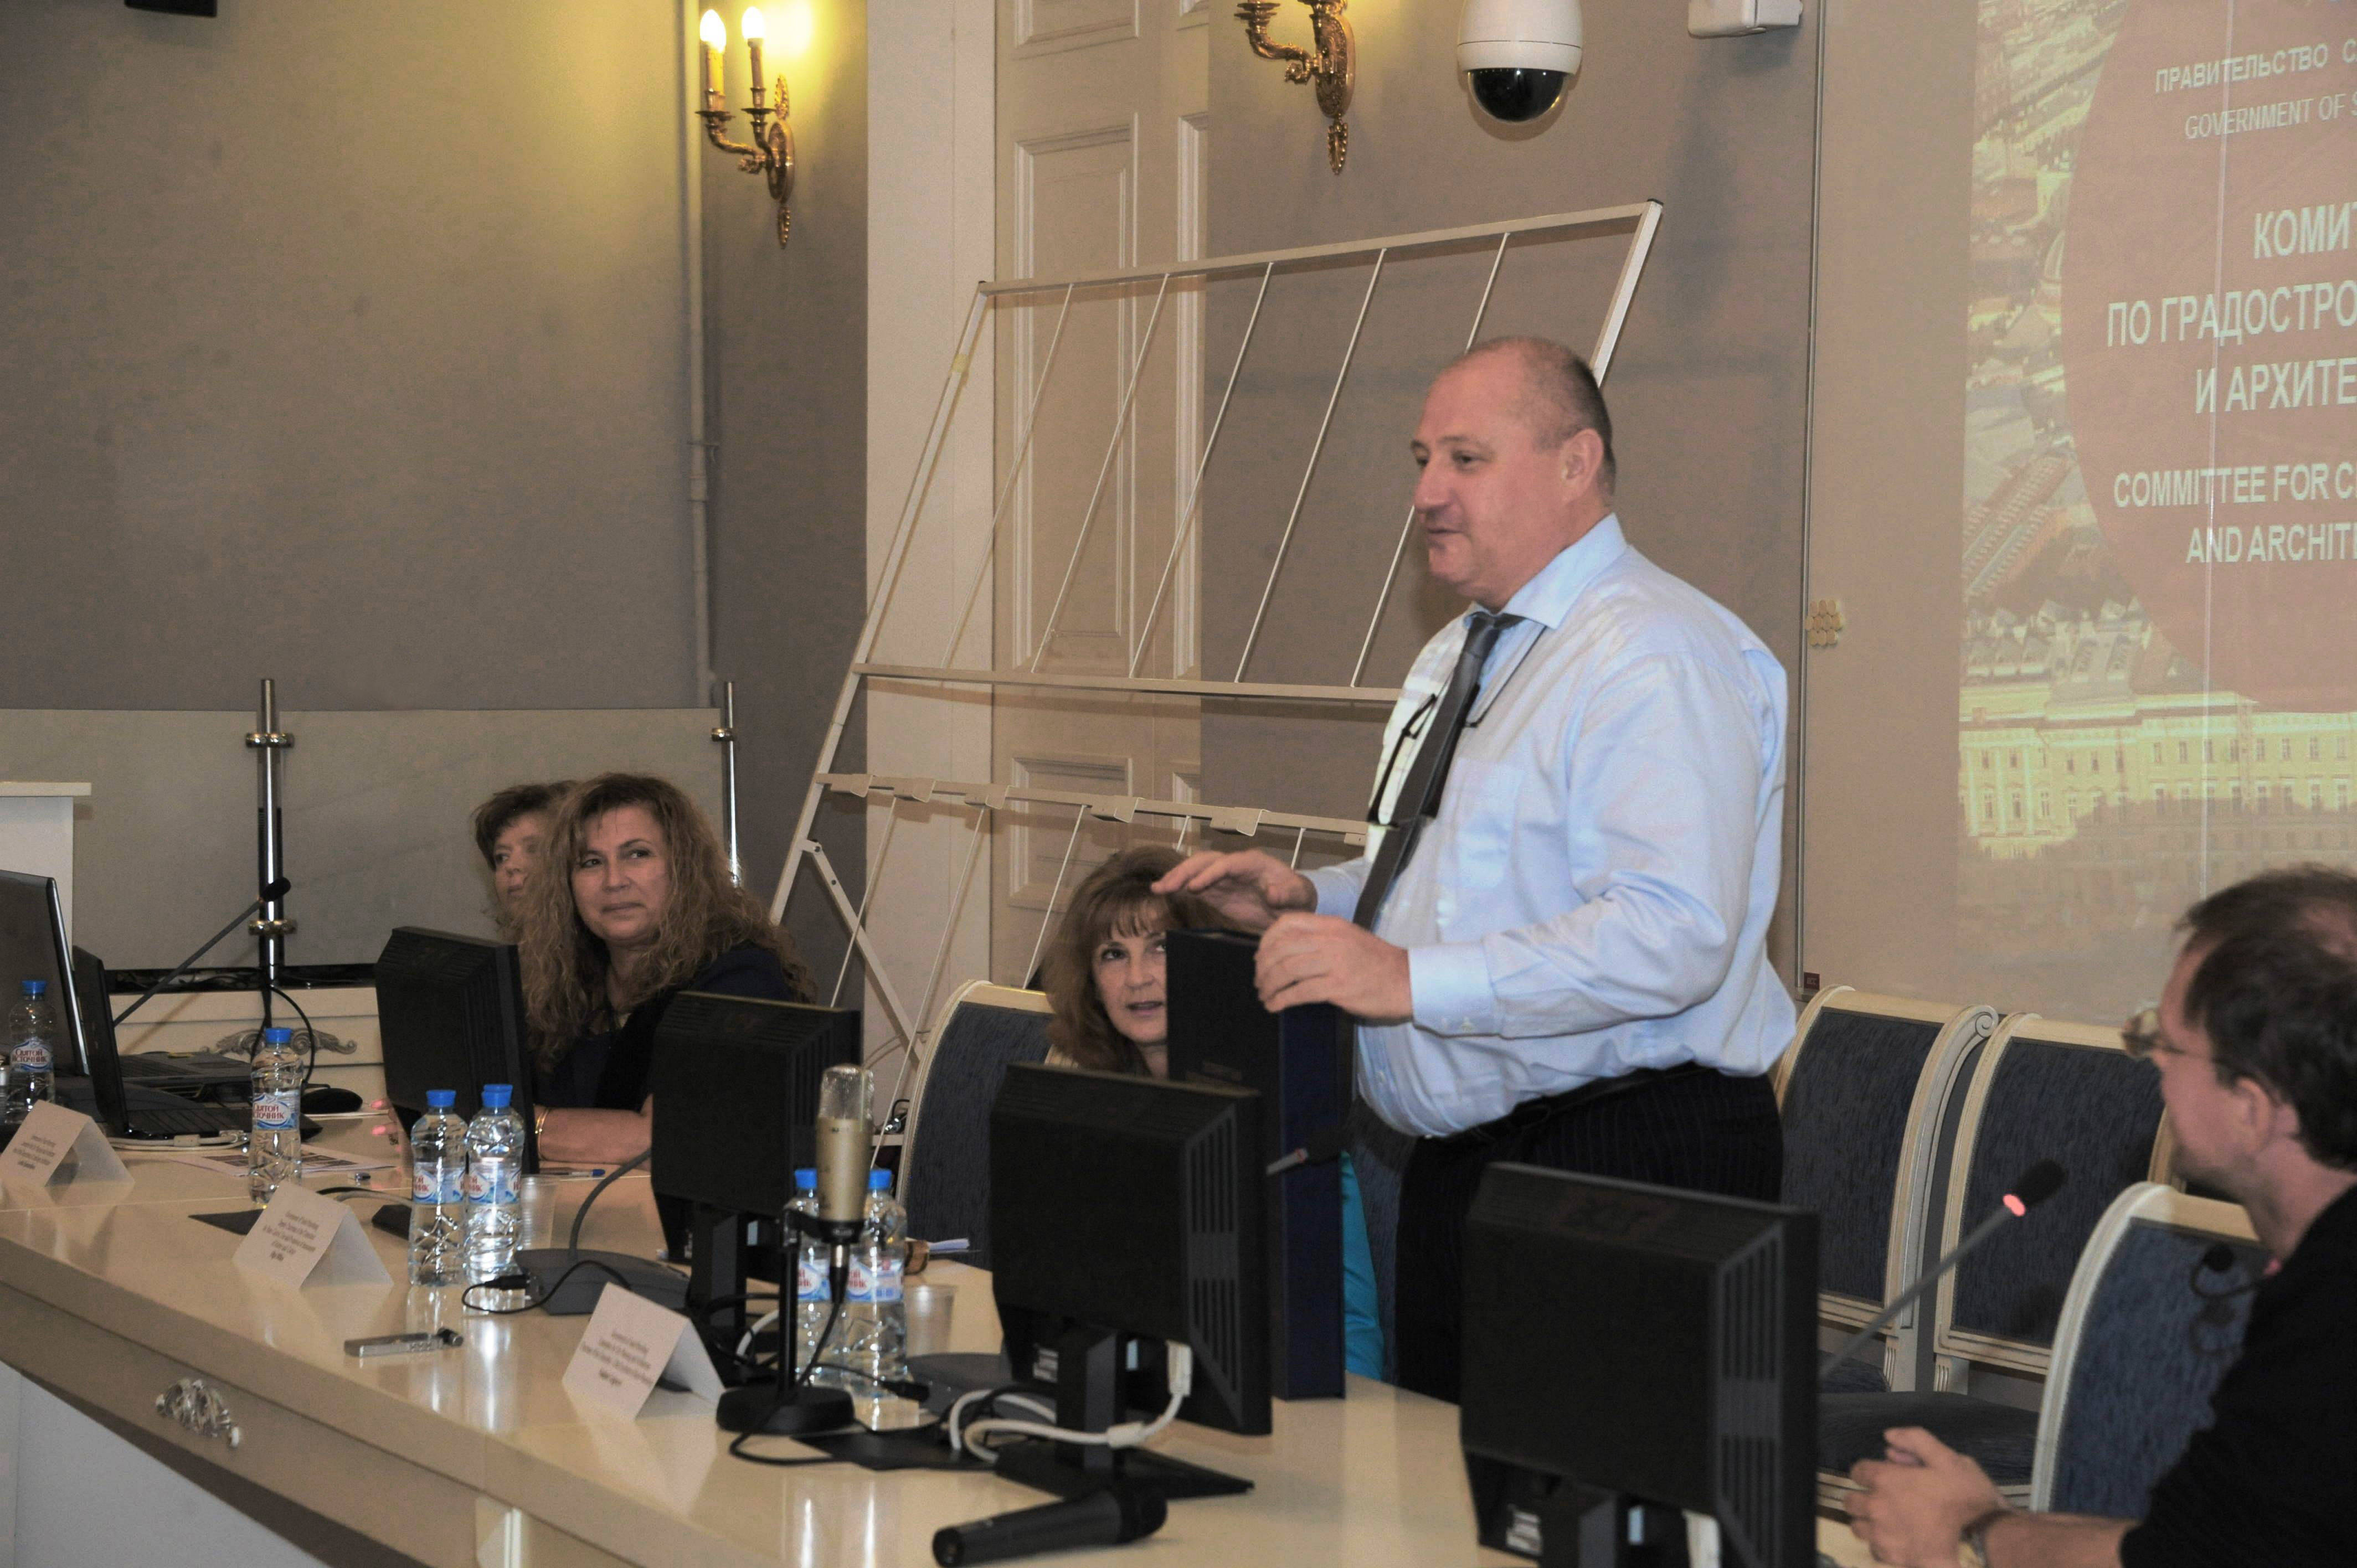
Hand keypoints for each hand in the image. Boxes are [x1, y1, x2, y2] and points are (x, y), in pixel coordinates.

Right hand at [1154, 850, 1316, 932]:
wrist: (1292, 905)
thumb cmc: (1296, 896)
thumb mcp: (1298, 896)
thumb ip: (1287, 894)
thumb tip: (1271, 893)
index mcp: (1253, 862)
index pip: (1227, 863)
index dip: (1211, 873)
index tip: (1196, 887)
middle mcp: (1234, 865)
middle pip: (1206, 861)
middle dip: (1186, 872)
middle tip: (1166, 886)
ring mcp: (1223, 877)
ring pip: (1196, 871)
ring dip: (1177, 878)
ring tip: (1157, 889)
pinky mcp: (1217, 890)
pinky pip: (1195, 885)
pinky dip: (1179, 887)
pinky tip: (1162, 892)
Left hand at [1253, 913, 1411, 1019]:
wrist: (1407, 980)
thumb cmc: (1377, 962)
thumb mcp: (1348, 938)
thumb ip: (1321, 939)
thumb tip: (1287, 951)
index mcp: (1331, 925)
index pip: (1286, 923)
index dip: (1267, 941)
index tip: (1261, 957)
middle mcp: (1330, 939)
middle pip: (1281, 949)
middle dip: (1263, 968)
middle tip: (1259, 981)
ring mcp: (1334, 962)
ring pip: (1286, 970)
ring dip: (1269, 986)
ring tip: (1265, 996)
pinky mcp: (1338, 987)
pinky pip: (1299, 992)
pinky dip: (1281, 1000)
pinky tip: (1275, 1006)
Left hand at [1846, 1427, 2004, 1566]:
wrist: (1984, 1537)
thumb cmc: (1966, 1495)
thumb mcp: (1948, 1458)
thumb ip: (1916, 1441)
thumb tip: (1888, 1437)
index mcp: (1886, 1480)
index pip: (1858, 1471)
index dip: (1871, 1472)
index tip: (1885, 1477)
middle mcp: (1877, 1507)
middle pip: (1851, 1501)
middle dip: (1865, 1498)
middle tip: (1887, 1501)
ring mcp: (1882, 1535)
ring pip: (1859, 1527)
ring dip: (1870, 1522)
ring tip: (1892, 1522)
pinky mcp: (1892, 1557)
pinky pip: (1874, 1548)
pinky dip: (1883, 1544)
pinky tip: (1901, 1540)